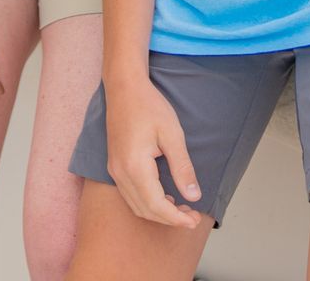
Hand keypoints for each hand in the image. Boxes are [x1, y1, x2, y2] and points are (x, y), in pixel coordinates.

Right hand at [105, 77, 204, 228]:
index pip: (156, 205)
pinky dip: (147, 203)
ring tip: (182, 209)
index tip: (194, 221)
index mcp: (135, 166)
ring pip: (136, 205)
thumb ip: (182, 167)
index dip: (176, 218)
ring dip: (158, 212)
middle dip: (169, 219)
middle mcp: (120, 173)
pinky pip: (130, 195)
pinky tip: (164, 197)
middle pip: (145, 209)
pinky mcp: (114, 166)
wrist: (124, 88)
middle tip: (193, 217)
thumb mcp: (172, 134)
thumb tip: (194, 196)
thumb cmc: (149, 106)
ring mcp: (114, 170)